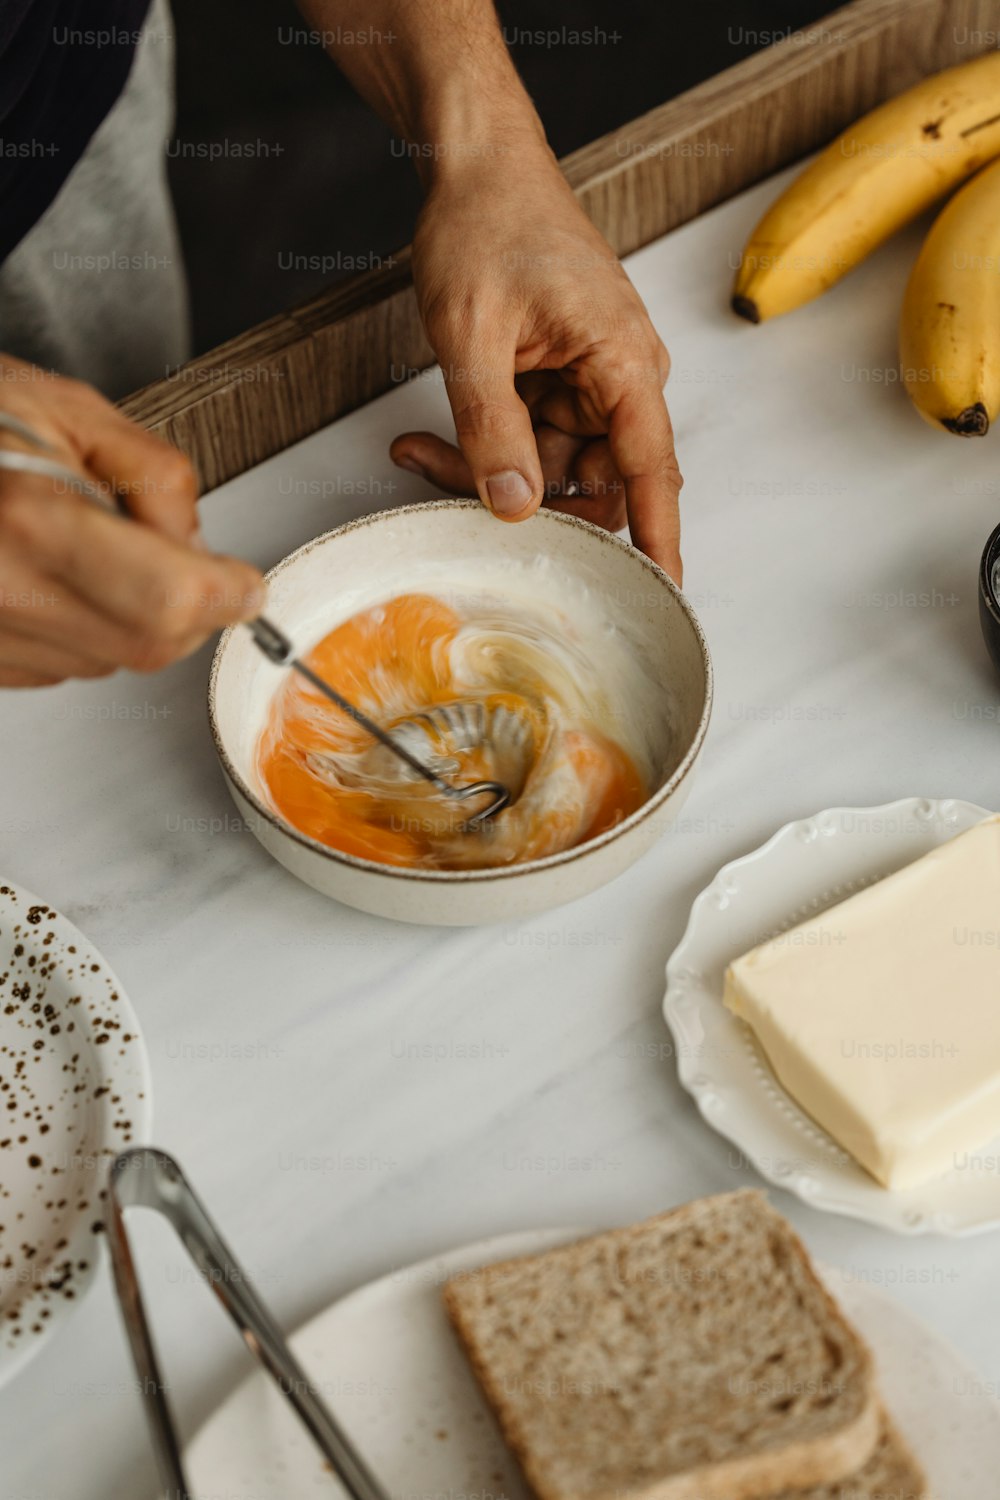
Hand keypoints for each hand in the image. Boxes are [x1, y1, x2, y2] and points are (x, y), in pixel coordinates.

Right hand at [0, 356, 263, 686]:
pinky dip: (80, 629)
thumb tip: (198, 543)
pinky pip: (58, 666)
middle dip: (189, 610)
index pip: (171, 599)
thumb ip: (153, 476)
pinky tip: (51, 575)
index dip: (226, 594)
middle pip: (149, 644)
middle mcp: (3, 591)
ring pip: (108, 660)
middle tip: (188, 564)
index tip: (244, 583)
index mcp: (31, 521)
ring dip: (130, 618)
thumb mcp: (66, 407)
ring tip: (89, 550)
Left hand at [391, 146, 682, 582]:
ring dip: (487, 468)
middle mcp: (621, 374)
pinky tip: (433, 432)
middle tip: (442, 476)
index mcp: (622, 360)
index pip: (651, 469)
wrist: (475, 163)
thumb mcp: (472, 335)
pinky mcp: (564, 376)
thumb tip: (514, 504)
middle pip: (591, 478)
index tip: (663, 589)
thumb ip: (493, 426)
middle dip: (521, 495)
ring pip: (553, 465)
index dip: (656, 535)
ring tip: (419, 446)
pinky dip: (486, 441)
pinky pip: (534, 436)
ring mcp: (593, 377)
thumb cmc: (487, 221)